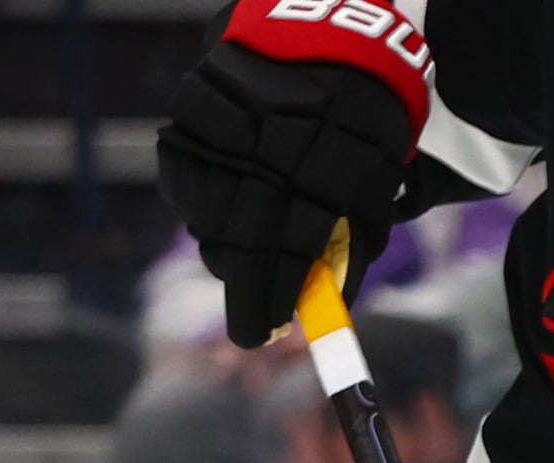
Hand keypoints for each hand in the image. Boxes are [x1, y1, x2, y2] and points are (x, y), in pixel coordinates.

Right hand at [155, 0, 435, 343]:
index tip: (264, 333)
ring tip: (242, 257)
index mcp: (320, 178)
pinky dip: (194, 198)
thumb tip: (326, 304)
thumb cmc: (363, 126)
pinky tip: (214, 210)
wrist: (336, 39)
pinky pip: (180, 170)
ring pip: (203, 211)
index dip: (272, 300)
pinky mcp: (193, 105)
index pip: (287, 258)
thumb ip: (350, 244)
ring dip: (221, 245)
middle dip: (245, 289)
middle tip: (253, 318)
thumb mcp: (373, 188)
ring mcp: (224, 129)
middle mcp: (265, 155)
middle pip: (238, 243)